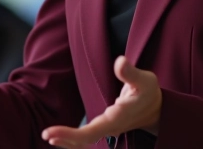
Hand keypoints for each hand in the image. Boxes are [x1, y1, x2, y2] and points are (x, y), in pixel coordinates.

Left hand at [41, 56, 161, 147]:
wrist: (157, 108)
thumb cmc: (148, 91)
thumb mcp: (145, 79)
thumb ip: (131, 73)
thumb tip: (119, 62)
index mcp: (119, 118)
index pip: (93, 131)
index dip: (73, 134)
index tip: (53, 133)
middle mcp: (112, 127)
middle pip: (87, 139)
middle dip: (66, 138)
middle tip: (45, 134)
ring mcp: (108, 129)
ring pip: (86, 140)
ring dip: (67, 139)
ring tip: (48, 135)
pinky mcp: (105, 126)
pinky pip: (87, 136)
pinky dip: (73, 137)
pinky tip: (60, 135)